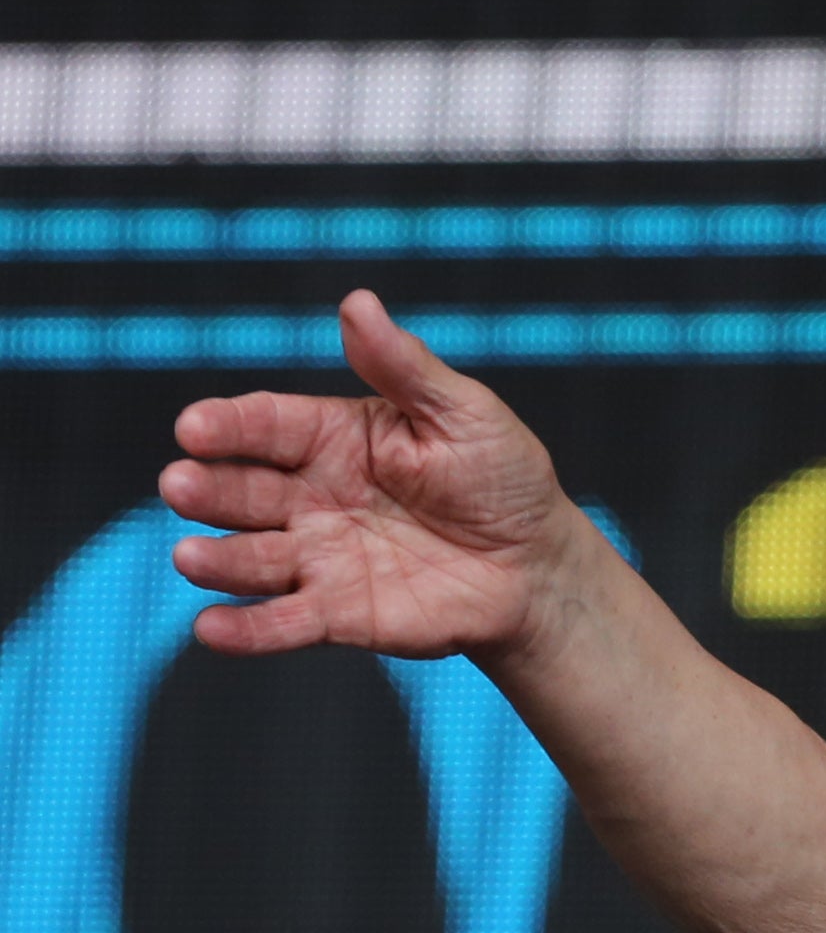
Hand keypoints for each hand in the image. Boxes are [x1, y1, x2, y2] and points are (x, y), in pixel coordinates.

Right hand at [159, 290, 596, 664]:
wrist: (539, 566)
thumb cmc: (502, 479)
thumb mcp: (462, 413)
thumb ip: (404, 368)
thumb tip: (358, 303)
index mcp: (330, 437)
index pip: (265, 425)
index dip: (227, 425)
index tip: (194, 427)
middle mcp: (309, 497)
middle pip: (240, 490)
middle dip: (206, 489)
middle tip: (180, 486)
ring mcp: (319, 557)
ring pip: (251, 557)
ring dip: (216, 559)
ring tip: (190, 557)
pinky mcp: (340, 614)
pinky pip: (286, 621)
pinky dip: (247, 629)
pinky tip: (212, 629)